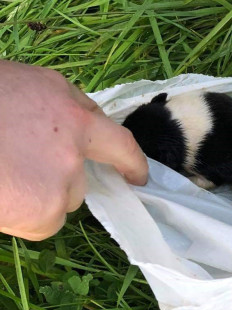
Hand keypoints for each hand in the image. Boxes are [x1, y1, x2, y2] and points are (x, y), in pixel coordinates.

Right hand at [0, 61, 147, 241]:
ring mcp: (61, 181)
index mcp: (72, 113)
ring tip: (3, 174)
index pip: (119, 142)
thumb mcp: (28, 86)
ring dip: (36, 196)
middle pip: (79, 179)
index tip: (139, 177)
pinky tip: (1, 196)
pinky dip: (22, 217)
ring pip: (58, 201)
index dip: (132, 162)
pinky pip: (40, 222)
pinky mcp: (42, 211)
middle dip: (56, 178)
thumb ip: (62, 108)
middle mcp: (74, 148)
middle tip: (17, 165)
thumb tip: (81, 130)